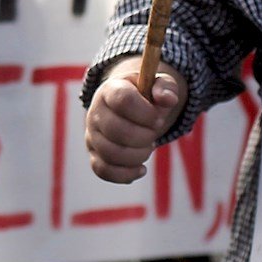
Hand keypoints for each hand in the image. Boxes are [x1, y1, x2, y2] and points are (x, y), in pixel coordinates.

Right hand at [85, 57, 188, 182]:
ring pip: (111, 153)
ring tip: (148, 147)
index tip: (159, 119)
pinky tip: (141, 169)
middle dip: (144, 136)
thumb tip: (168, 99)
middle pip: (116, 130)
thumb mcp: (157, 86)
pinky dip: (126, 174)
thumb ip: (165, 88)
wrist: (126, 109)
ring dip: (139, 155)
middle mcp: (96, 113)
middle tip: (154, 133)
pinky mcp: (94, 155)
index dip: (145, 113)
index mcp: (110, 90)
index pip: (123, 100)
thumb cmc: (145, 97)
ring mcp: (92, 136)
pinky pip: (104, 171)